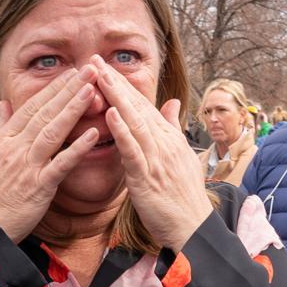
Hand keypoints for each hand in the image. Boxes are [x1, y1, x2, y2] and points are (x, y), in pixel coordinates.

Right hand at [0, 69, 101, 241]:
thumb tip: (4, 104)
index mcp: (2, 141)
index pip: (30, 107)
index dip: (52, 89)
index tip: (70, 73)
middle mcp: (15, 148)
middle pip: (45, 113)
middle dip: (68, 89)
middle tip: (89, 69)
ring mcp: (27, 166)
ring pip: (53, 131)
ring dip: (73, 108)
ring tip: (92, 89)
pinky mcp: (38, 187)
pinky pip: (61, 164)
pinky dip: (77, 149)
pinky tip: (94, 134)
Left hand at [90, 61, 212, 250]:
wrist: (192, 227)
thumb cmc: (184, 196)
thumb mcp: (182, 157)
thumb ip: (173, 128)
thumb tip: (173, 103)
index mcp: (168, 138)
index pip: (143, 105)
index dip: (122, 84)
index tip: (104, 66)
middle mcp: (163, 142)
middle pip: (136, 106)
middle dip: (114, 81)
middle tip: (93, 59)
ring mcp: (156, 158)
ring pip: (133, 121)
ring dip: (115, 96)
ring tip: (98, 75)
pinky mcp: (147, 176)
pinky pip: (132, 150)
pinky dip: (122, 130)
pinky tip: (110, 113)